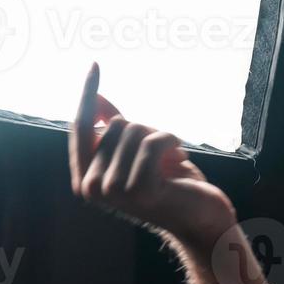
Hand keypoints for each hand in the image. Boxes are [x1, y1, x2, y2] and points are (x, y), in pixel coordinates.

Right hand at [68, 63, 263, 283]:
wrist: (203, 220)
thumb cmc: (172, 185)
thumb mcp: (140, 152)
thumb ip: (115, 128)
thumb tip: (95, 98)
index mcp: (84, 179)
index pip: (80, 126)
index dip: (87, 94)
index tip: (94, 63)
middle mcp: (92, 188)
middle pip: (114, 124)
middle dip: (144, 132)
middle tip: (160, 161)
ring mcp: (113, 191)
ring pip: (134, 130)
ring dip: (159, 140)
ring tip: (170, 166)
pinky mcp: (139, 188)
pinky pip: (152, 139)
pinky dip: (171, 142)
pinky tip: (181, 161)